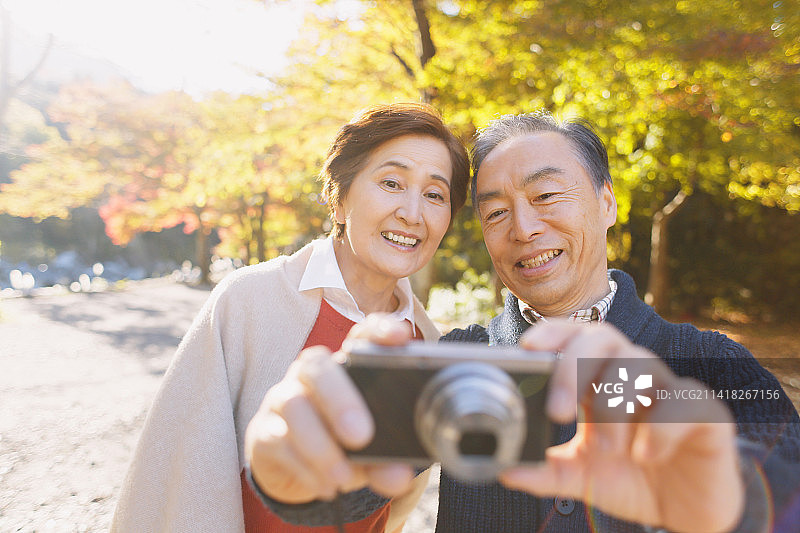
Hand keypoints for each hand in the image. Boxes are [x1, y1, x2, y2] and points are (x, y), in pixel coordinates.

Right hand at [244, 314, 416, 503]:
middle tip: (361, 436)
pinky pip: (278, 441)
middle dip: (340, 399)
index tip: (400, 337)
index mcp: (346, 366)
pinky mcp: (264, 431)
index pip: (360, 335)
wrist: (293, 469)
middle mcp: (311, 374)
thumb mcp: (370, 452)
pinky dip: (304, 467)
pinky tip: (325, 486)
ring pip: (292, 405)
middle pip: (318, 367)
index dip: (379, 330)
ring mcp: (283, 398)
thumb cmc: (340, 443)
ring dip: (319, 444)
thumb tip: (400, 477)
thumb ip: (386, 460)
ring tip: (344, 476)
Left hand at [499, 321, 743, 532]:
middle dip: (574, 367)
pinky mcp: (707, 413)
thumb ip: (546, 472)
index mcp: (598, 379)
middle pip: (603, 338)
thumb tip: (505, 471)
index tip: (528, 348)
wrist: (685, 514)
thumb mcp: (582, 478)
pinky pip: (686, 400)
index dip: (552, 333)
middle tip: (557, 412)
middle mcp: (633, 374)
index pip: (574, 337)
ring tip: (606, 449)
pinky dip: (660, 427)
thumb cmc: (631, 479)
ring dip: (614, 404)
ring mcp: (671, 390)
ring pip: (641, 364)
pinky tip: (646, 455)